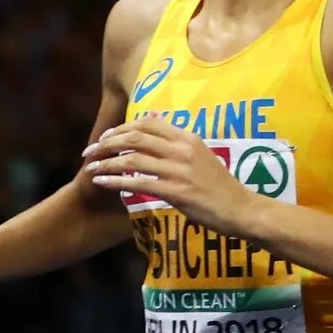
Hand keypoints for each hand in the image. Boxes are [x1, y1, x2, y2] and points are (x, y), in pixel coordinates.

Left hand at [83, 120, 258, 230]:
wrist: (243, 210)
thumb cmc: (223, 189)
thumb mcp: (203, 159)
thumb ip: (180, 150)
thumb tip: (155, 146)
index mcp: (188, 138)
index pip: (148, 122)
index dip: (122, 127)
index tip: (107, 137)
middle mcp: (182, 149)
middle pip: (135, 136)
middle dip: (107, 143)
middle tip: (91, 152)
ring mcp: (179, 170)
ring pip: (131, 159)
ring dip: (105, 163)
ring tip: (90, 168)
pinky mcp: (175, 191)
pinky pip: (136, 182)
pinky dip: (114, 182)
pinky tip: (101, 183)